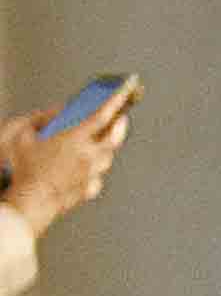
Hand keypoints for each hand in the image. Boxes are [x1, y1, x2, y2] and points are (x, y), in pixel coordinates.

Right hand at [0, 93, 128, 240]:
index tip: (125, 92)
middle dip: (119, 124)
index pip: (102, 116)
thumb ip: (41, 118)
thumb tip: (58, 111)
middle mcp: (89, 157)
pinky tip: (84, 164)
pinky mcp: (89, 190)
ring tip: (100, 136)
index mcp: (73, 139)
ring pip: (107, 156)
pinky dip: (93, 166)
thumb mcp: (21, 134)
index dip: (115, 102)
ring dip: (105, 145)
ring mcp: (91, 175)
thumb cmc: (20, 170)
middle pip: (114, 137)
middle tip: (120, 115)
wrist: (27, 204)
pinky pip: (97, 174)